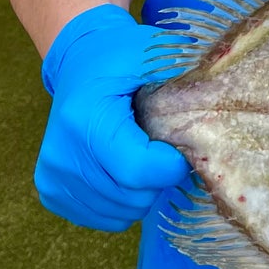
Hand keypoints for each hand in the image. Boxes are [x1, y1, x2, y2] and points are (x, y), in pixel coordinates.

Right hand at [35, 3, 191, 230]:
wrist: (78, 60)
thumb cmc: (119, 55)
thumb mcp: (150, 50)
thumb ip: (180, 70)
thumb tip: (218, 91)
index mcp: (85, 118)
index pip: (136, 169)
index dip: (169, 165)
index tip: (179, 147)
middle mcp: (62, 154)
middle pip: (131, 196)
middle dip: (158, 178)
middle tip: (160, 148)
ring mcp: (53, 176)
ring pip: (120, 213)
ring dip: (141, 192)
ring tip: (139, 155)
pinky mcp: (51, 191)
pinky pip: (103, 218)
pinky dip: (122, 202)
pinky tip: (121, 170)